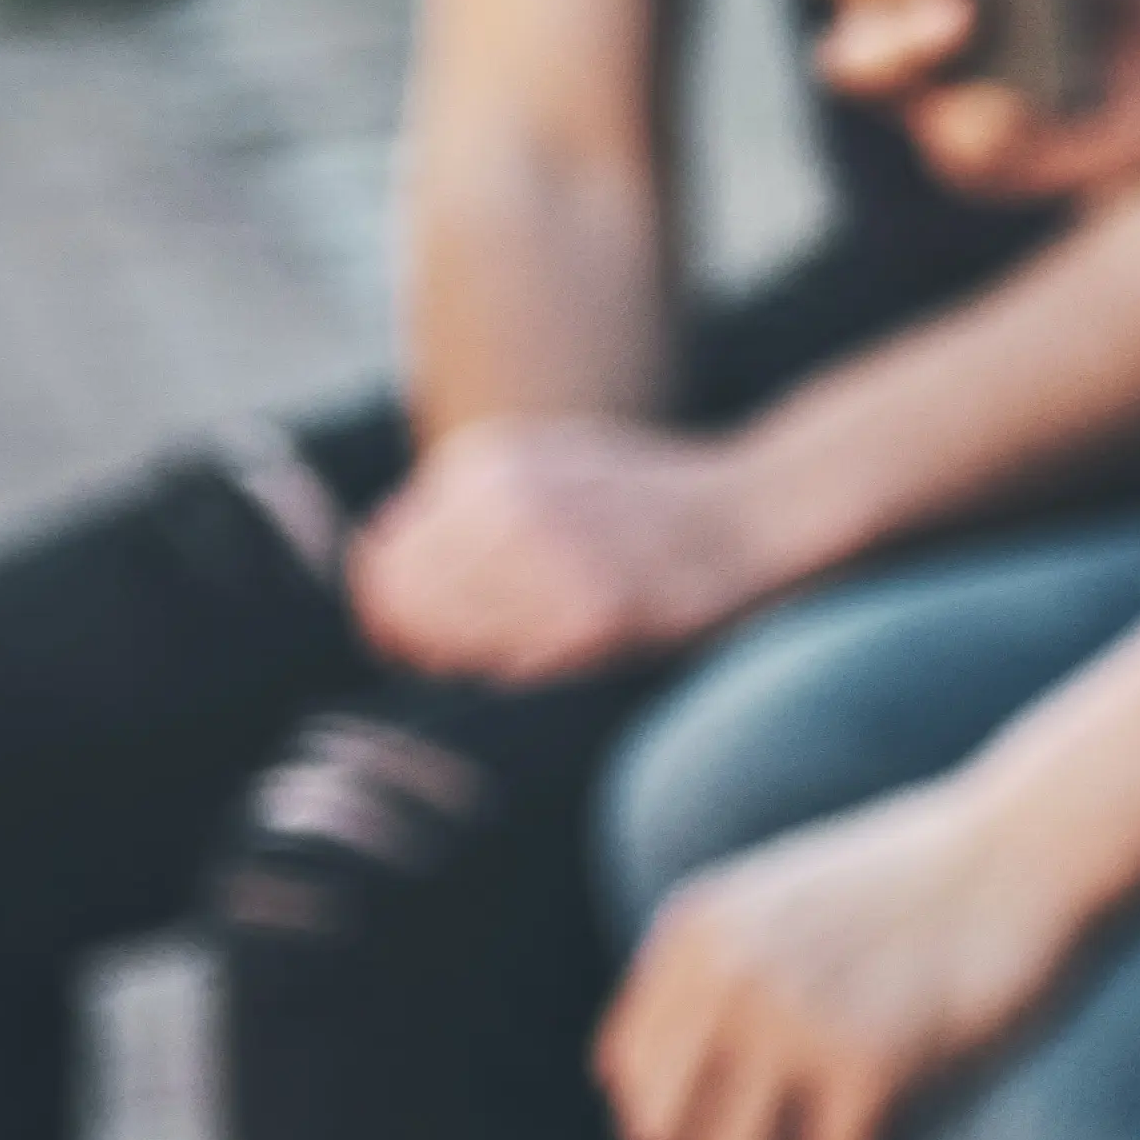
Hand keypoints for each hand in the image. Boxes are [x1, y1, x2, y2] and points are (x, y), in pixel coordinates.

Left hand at [345, 415, 796, 682]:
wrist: (762, 508)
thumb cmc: (653, 499)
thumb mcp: (550, 463)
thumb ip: (466, 505)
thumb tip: (377, 571)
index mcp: (486, 462)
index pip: (384, 558)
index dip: (390, 610)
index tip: (414, 639)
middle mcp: (508, 503)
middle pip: (410, 604)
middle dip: (422, 643)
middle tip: (461, 663)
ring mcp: (551, 559)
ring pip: (452, 642)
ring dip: (469, 664)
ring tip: (519, 655)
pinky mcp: (595, 614)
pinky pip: (511, 669)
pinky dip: (518, 677)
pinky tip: (553, 661)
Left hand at [599, 783, 1084, 1139]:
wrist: (1036, 850)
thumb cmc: (925, 888)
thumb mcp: (787, 906)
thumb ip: (716, 981)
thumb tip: (654, 1120)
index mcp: (698, 934)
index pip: (627, 1076)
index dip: (693, 1098)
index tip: (763, 1079)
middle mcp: (727, 978)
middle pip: (660, 1136)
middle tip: (799, 1114)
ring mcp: (794, 1023)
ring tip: (841, 1120)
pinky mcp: (870, 1067)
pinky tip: (903, 1102)